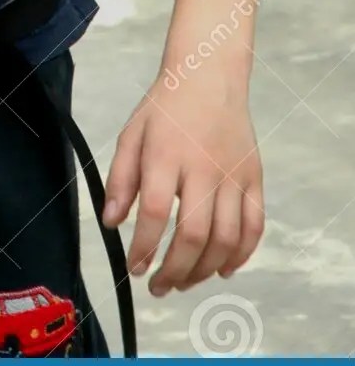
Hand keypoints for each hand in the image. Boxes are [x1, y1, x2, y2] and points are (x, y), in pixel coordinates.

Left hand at [101, 75, 263, 295]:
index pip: (155, 212)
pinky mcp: (255, 178)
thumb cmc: (165, 108)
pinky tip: (223, 269)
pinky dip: (242, 255)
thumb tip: (111, 223)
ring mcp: (234, 175)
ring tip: (184, 281)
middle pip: (194, 234)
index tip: (134, 268)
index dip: (144, 248)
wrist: (208, 77)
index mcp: (166, 155)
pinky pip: (254, 226)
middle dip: (174, 270)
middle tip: (158, 287)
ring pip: (226, 238)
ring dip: (204, 270)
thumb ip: (120, 179)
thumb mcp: (132, 134)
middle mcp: (203, 168)